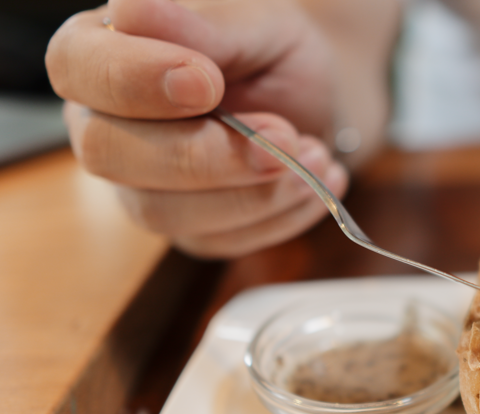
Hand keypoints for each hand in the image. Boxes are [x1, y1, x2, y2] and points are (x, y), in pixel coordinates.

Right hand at [46, 0, 346, 257]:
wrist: (318, 98)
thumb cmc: (271, 50)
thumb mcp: (255, 20)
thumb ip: (202, 24)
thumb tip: (133, 12)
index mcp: (101, 52)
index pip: (78, 67)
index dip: (135, 80)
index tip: (206, 81)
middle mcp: (104, 124)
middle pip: (110, 153)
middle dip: (205, 153)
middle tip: (284, 135)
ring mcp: (142, 186)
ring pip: (165, 211)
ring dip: (253, 192)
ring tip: (315, 156)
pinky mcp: (189, 229)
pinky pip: (220, 240)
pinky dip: (280, 214)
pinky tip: (316, 182)